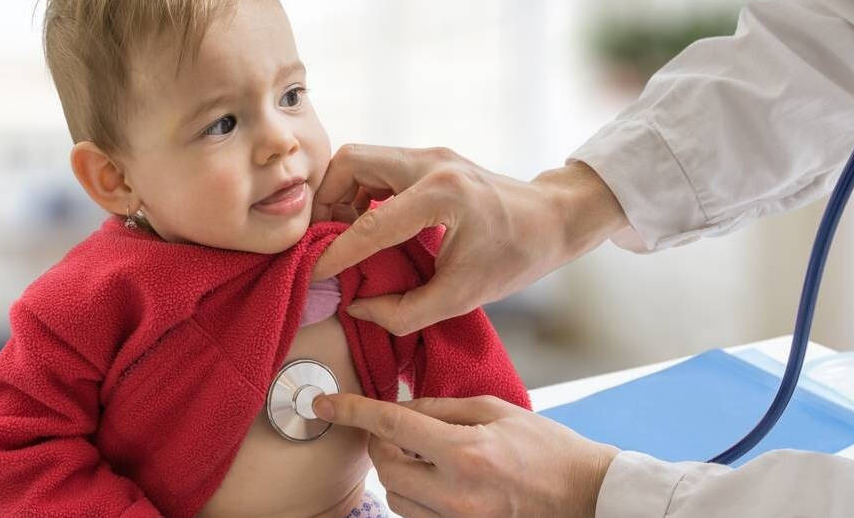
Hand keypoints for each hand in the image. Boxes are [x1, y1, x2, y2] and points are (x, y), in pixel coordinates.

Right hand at [311, 145, 627, 334]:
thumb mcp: (464, 296)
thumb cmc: (516, 257)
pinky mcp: (429, 159)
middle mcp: (431, 163)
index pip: (370, 221)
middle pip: (351, 161)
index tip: (313, 273)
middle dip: (326, 201)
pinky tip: (366, 224)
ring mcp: (430, 154)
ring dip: (340, 194)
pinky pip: (377, 166)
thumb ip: (405, 311)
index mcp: (443, 195)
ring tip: (344, 235)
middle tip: (326, 241)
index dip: (336, 251)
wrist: (553, 219)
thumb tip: (357, 306)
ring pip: (359, 158)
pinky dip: (359, 191)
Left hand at [312, 393, 618, 517]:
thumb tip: (398, 407)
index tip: (325, 403)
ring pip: (395, 496)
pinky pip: (414, 515)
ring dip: (395, 470)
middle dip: (379, 444)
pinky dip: (412, 492)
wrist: (585, 495)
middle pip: (385, 468)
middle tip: (395, 427)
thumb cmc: (546, 446)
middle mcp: (456, 493)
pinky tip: (434, 475)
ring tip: (423, 452)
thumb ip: (440, 407)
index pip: (391, 426)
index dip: (352, 411)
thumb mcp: (494, 409)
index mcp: (465, 452)